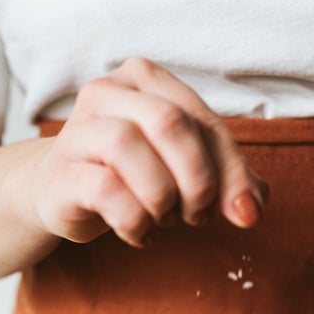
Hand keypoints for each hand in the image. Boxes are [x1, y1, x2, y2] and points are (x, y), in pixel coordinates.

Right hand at [30, 57, 266, 246]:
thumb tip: (250, 211)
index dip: (232, 171)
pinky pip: (106, 190)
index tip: (242, 212)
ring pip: (129, 146)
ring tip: (164, 218)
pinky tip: (139, 233)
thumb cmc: (135, 175)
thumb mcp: (187, 168)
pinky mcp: (63, 172)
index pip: (204, 120)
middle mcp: (108, 92)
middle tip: (196, 215)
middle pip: (170, 123)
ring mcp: (78, 129)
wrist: (65, 193)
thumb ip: (231, 181)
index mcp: (146, 80)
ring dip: (162, 198)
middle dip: (197, 181)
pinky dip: (135, 221)